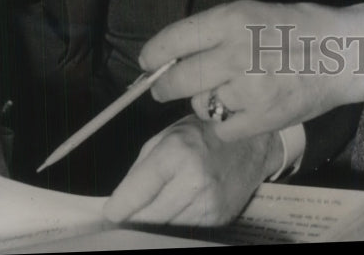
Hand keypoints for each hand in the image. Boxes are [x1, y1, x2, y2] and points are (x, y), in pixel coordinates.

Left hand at [103, 116, 281, 225]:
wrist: (252, 143)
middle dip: (135, 214)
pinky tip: (182, 203)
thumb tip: (118, 202)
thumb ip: (140, 167)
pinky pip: (183, 229)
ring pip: (162, 227)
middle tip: (133, 207)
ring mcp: (207, 202)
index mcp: (175, 152)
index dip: (117, 207)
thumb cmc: (205, 134)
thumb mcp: (168, 135)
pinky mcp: (217, 217)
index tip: (111, 212)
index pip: (132, 195)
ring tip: (163, 199)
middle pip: (144, 217)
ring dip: (156, 219)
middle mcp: (192, 179)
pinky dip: (176, 220)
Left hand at [140, 0, 363, 140]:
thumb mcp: (255, 12)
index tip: (147, 63)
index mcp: (233, 19)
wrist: (346, 51)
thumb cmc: (301, 26)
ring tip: (227, 92)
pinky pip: (223, 129)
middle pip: (178, 79)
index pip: (175, 40)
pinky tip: (241, 110)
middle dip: (165, 85)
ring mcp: (248, 89)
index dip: (153, 54)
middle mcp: (235, 53)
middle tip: (163, 87)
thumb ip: (217, 31)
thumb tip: (176, 53)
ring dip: (206, 101)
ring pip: (202, 105)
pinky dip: (226, 123)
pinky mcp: (261, 119)